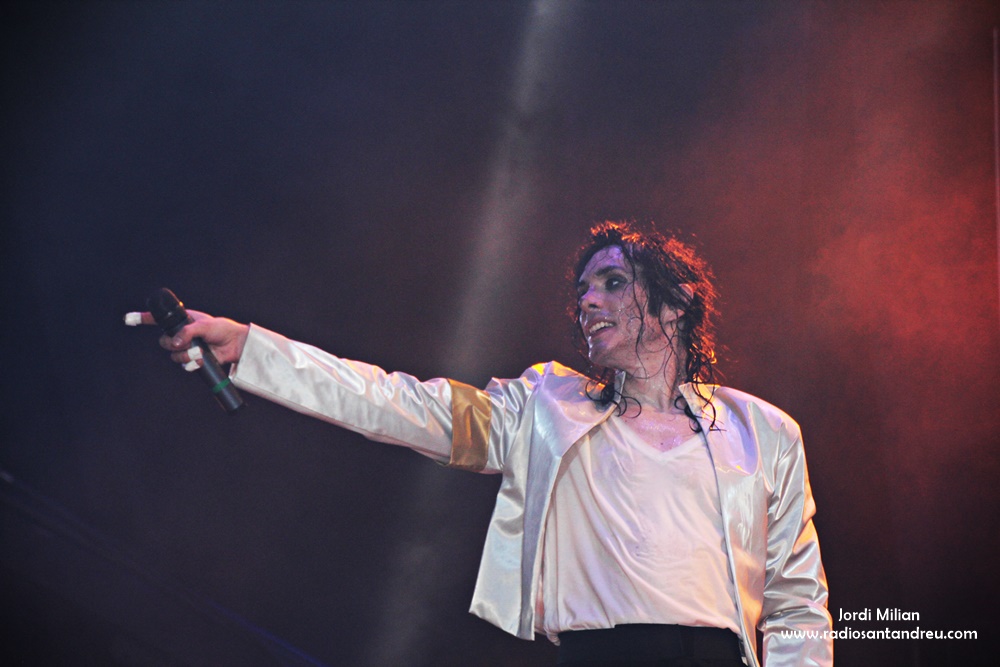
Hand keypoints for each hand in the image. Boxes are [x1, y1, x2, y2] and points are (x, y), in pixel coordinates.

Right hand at [126, 309, 249, 366]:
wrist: (235, 345)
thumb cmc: (221, 329)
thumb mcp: (204, 326)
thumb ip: (187, 332)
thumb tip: (175, 343)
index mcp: (182, 321)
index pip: (158, 319)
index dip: (142, 318)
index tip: (127, 319)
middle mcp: (181, 334)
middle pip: (163, 342)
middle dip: (172, 344)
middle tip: (187, 343)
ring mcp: (187, 348)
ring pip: (174, 355)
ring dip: (185, 355)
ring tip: (200, 352)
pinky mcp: (193, 360)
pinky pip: (184, 365)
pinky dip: (191, 364)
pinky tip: (200, 361)